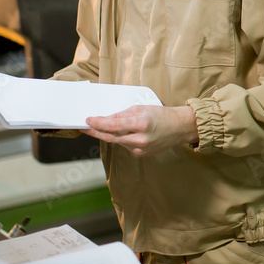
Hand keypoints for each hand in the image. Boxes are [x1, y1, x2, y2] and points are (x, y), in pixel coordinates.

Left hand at [83, 105, 198, 155]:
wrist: (178, 128)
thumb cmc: (161, 115)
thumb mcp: (141, 108)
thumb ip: (123, 115)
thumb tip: (107, 119)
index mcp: (140, 124)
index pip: (113, 125)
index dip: (98, 123)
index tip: (88, 121)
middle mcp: (139, 139)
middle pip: (111, 137)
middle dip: (96, 132)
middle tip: (85, 127)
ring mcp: (139, 149)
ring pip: (117, 142)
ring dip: (108, 135)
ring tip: (99, 128)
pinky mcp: (140, 154)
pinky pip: (125, 146)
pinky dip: (120, 139)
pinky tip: (121, 134)